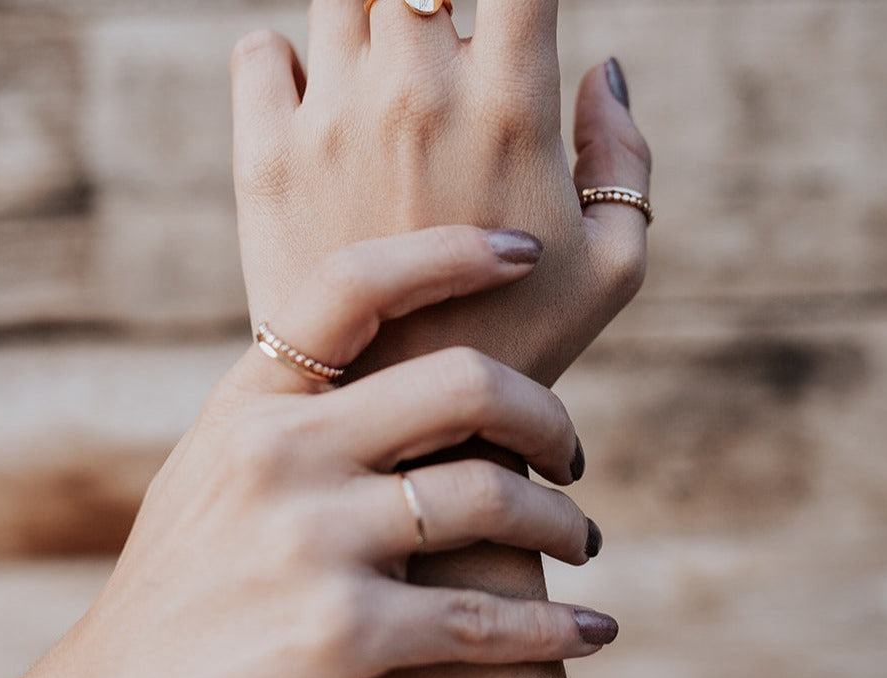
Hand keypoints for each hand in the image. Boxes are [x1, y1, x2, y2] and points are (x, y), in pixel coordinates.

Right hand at [0, 227, 612, 677]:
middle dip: (547, 416)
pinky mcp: (340, 636)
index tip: (523, 252)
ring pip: (490, 499)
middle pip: (462, 383)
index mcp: (246, 404)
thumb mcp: (213, 480)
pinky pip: (483, 619)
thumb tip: (406, 385)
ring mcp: (309, 543)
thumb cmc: (176, 599)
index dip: (450, 252)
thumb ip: (294, 423)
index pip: (353, 285)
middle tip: (572, 454)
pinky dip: (554, 628)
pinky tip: (595, 631)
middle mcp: (277, 454)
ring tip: (581, 542)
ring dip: (562, 525)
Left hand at [231, 2, 651, 384]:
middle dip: (435, 0)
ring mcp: (329, 123)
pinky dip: (284, 59)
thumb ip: (626, 160)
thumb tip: (603, 70)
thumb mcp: (615, 270)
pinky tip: (316, 103)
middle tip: (442, 52)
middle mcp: (414, 95)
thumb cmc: (522, 348)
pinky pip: (259, 51)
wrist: (407, 427)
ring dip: (368, 15)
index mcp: (510, 107)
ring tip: (386, 75)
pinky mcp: (263, 161)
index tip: (512, 16)